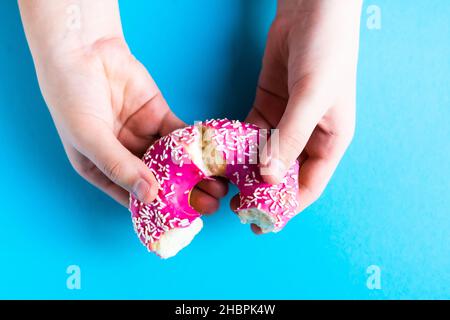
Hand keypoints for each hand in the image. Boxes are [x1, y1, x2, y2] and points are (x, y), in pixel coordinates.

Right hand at [19, 1, 226, 210]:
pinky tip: (211, 158)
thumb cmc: (71, 96)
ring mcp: (143, 136)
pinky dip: (195, 146)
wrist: (83, 49)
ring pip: (174, 161)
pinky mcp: (159, 117)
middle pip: (159, 181)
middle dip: (184, 193)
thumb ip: (120, 166)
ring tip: (218, 185)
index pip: (133, 197)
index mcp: (102, 170)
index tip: (184, 218)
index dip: (158, 209)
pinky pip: (179, 135)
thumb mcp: (89, 137)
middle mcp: (125, 156)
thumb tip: (150, 195)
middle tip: (210, 203)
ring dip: (196, 173)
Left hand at [240, 0, 361, 232]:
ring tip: (221, 186)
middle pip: (283, 175)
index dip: (285, 205)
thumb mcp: (311, 96)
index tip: (259, 219)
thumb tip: (268, 177)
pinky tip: (220, 156)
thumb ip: (290, 137)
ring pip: (263, 156)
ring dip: (244, 170)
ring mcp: (286, 123)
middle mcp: (308, 137)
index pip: (308, 185)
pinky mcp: (267, 107)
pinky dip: (236, 146)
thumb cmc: (326, 52)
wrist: (312, 10)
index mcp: (330, 141)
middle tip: (234, 206)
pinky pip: (250, 134)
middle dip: (260, 192)